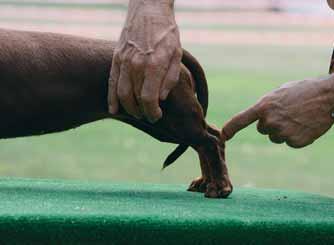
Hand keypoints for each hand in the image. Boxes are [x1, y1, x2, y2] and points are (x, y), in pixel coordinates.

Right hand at [108, 0, 181, 121]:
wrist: (148, 10)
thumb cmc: (166, 33)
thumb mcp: (176, 54)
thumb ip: (170, 78)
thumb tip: (161, 99)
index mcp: (154, 64)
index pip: (149, 98)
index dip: (153, 112)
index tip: (157, 116)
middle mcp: (136, 64)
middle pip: (135, 98)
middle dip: (142, 112)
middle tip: (149, 117)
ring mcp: (123, 61)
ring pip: (122, 93)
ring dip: (129, 108)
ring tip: (137, 114)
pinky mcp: (116, 58)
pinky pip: (111, 82)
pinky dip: (112, 98)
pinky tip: (114, 110)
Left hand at [222, 74, 333, 147]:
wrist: (328, 96)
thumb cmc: (303, 90)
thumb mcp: (279, 93)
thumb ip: (266, 106)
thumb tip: (259, 118)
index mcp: (263, 106)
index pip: (241, 119)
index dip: (230, 129)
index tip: (223, 136)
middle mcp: (269, 121)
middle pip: (263, 129)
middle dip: (272, 123)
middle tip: (288, 113)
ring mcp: (282, 132)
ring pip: (276, 137)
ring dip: (284, 130)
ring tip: (298, 117)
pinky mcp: (295, 142)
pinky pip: (290, 142)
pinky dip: (297, 137)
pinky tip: (306, 125)